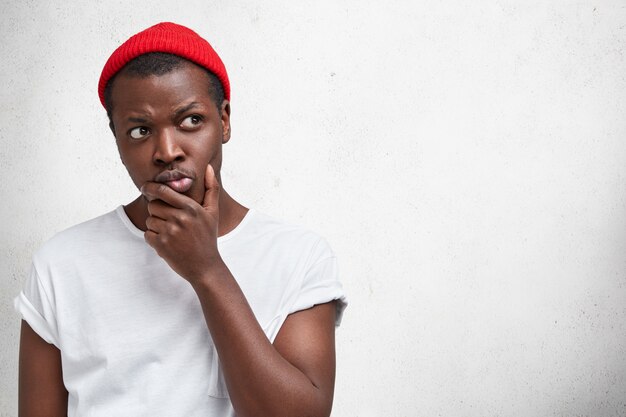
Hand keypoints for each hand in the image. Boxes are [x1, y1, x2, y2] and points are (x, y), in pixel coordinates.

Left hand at [141, 164, 221, 281]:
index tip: (145, 187)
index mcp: (191, 207)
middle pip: (153, 205)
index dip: (151, 187)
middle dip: (157, 211)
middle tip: (169, 220)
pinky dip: (153, 238)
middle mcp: (179, 218)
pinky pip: (147, 234)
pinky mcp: (161, 245)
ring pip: (149, 220)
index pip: (163, 191)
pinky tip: (167, 242)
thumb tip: (209, 168)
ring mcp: (170, 232)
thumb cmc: (208, 237)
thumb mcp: (213, 212)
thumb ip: (212, 188)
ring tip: (171, 233)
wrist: (205, 267)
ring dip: (156, 225)